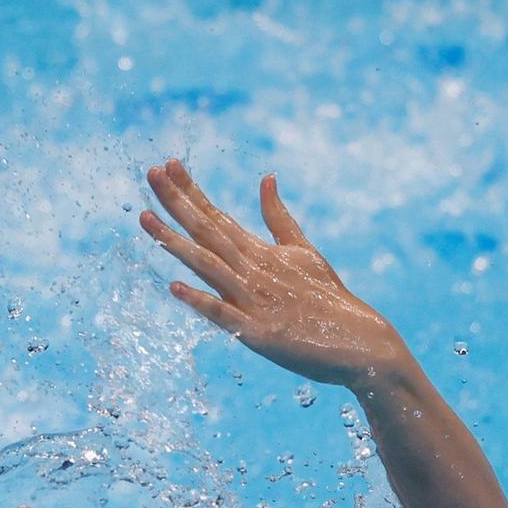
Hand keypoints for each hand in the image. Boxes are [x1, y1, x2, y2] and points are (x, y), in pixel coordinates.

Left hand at [140, 161, 405, 388]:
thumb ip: (278, 218)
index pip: (218, 216)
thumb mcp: (304, 252)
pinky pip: (224, 315)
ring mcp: (254, 300)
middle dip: (177, 202)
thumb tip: (266, 178)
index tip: (168, 164)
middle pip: (207, 231)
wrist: (362, 343)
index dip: (190, 191)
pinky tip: (174, 288)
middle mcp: (253, 270)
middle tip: (151, 172)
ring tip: (145, 219)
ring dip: (175, 242)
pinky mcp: (258, 333)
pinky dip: (200, 301)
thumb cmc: (329, 299)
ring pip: (207, 265)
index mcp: (261, 252)